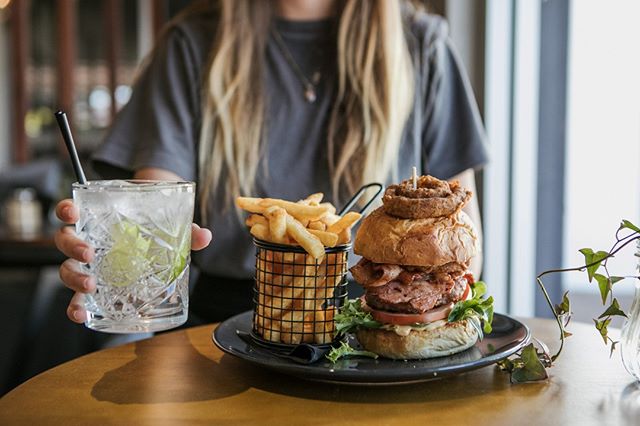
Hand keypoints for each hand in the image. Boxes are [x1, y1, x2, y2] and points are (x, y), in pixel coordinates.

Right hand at [54, 198, 212, 323]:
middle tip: (89, 254)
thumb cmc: (154, 227)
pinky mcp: (95, 287)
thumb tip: (204, 236)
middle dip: (73, 247)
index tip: (71, 212)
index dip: (66, 210)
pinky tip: (81, 315)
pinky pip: (78, 298)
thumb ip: (185, 230)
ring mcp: (89, 265)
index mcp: (98, 219)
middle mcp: (87, 240)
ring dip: (74, 277)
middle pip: (65, 241)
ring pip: (67, 269)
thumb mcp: (168, 224)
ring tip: (90, 284)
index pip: (71, 211)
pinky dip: (76, 307)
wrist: (155, 240)